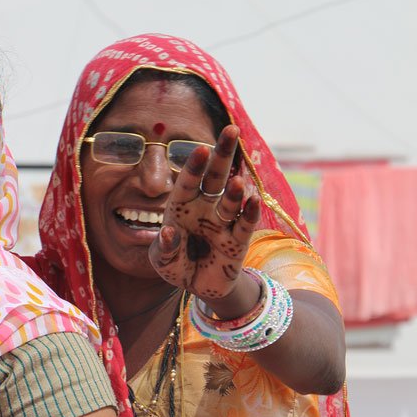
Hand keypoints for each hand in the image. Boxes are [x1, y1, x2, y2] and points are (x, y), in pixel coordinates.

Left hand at [148, 125, 260, 299]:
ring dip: (234, 191)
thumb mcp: (162, 261)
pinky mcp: (238, 241)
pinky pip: (245, 224)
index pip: (188, 181)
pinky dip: (250, 213)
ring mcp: (222, 222)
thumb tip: (169, 232)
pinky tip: (254, 200)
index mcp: (182, 206)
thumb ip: (164, 249)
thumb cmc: (177, 265)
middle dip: (222, 154)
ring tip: (237, 182)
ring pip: (230, 200)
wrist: (199, 286)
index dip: (194, 166)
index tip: (202, 149)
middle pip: (215, 177)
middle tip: (232, 129)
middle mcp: (204, 208)